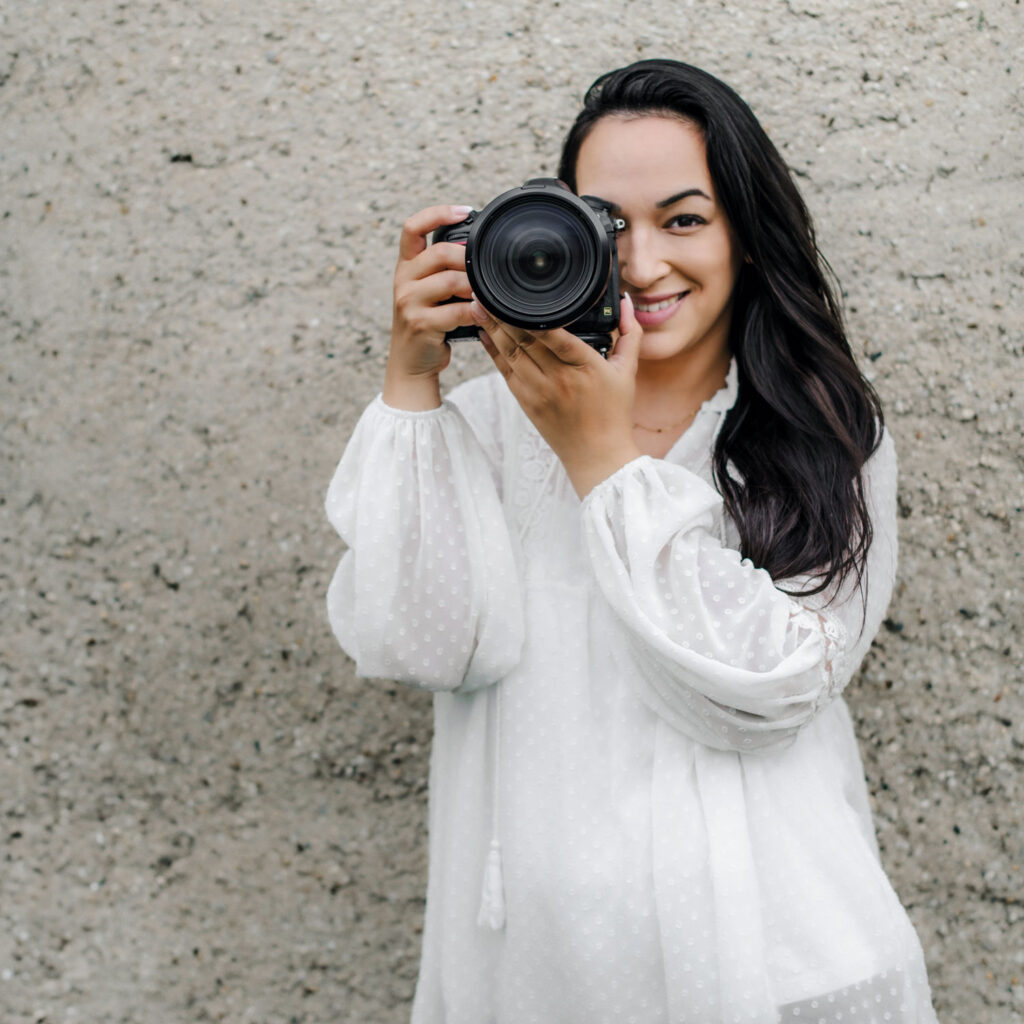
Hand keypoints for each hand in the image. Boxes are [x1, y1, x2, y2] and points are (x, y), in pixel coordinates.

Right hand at [383, 204, 478, 409]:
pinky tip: (485, 314)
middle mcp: (403, 279)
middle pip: (440, 253)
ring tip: (487, 293)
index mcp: (407, 266)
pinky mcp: (420, 323)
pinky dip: (475, 312)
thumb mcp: (431, 292)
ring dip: (475, 286)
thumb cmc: (429, 324)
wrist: (411, 363)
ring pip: (450, 281)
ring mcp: (408, 301)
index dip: (437, 214)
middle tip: (486, 269)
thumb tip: (481, 254)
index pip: (413, 228)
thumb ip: (446, 272)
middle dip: (468, 258)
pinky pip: (455, 311)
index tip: (465, 210)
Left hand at [476, 294, 644, 496]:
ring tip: (478, 305)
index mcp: (586, 366)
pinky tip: (484, 332)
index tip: (517, 294)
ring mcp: (539, 391)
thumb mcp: (628, 372)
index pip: (556, 336)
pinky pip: (504, 370)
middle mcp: (559, 378)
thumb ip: (630, 333)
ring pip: (511, 352)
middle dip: (503, 314)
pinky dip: (492, 350)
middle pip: (526, 340)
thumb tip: (625, 301)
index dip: (534, 316)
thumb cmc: (614, 412)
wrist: (597, 455)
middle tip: (485, 290)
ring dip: (492, 328)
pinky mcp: (526, 402)